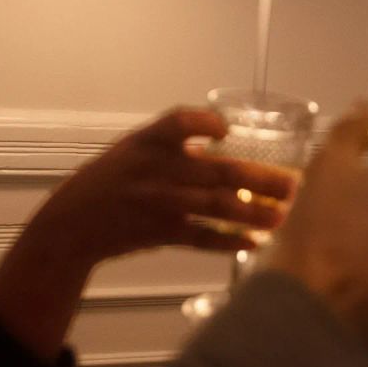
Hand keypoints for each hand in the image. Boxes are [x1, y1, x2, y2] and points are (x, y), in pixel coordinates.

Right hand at [0, 108, 296, 358]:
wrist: (74, 222)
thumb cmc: (112, 178)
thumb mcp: (134, 148)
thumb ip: (173, 142)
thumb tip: (226, 141)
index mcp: (147, 142)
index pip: (177, 123)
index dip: (204, 123)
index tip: (226, 129)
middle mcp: (156, 171)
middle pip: (217, 172)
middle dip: (261, 179)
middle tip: (293, 184)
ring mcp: (160, 204)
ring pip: (216, 207)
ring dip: (254, 213)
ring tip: (282, 216)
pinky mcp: (161, 233)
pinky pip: (202, 238)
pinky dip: (229, 242)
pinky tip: (255, 243)